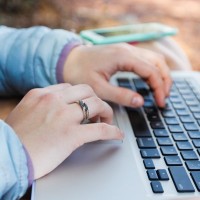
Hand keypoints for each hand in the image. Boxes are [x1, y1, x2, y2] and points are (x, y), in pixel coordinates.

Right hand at [5, 83, 122, 178]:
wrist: (7, 156)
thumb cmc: (14, 138)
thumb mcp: (26, 112)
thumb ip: (42, 106)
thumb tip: (58, 108)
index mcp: (42, 94)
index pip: (70, 87)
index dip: (82, 96)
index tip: (86, 104)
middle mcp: (54, 100)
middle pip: (87, 91)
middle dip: (96, 99)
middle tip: (99, 111)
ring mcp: (64, 116)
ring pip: (96, 104)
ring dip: (106, 112)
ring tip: (107, 120)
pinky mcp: (71, 135)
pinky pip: (100, 129)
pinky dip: (112, 131)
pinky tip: (117, 135)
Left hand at [63, 43, 171, 107]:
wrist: (68, 60)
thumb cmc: (79, 73)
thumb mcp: (98, 88)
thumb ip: (120, 95)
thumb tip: (140, 101)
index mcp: (123, 57)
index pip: (151, 70)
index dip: (159, 87)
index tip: (160, 102)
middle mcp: (127, 50)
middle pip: (157, 61)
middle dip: (165, 80)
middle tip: (163, 98)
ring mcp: (126, 49)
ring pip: (153, 58)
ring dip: (160, 74)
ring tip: (161, 91)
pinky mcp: (123, 53)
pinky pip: (144, 59)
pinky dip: (152, 70)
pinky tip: (150, 82)